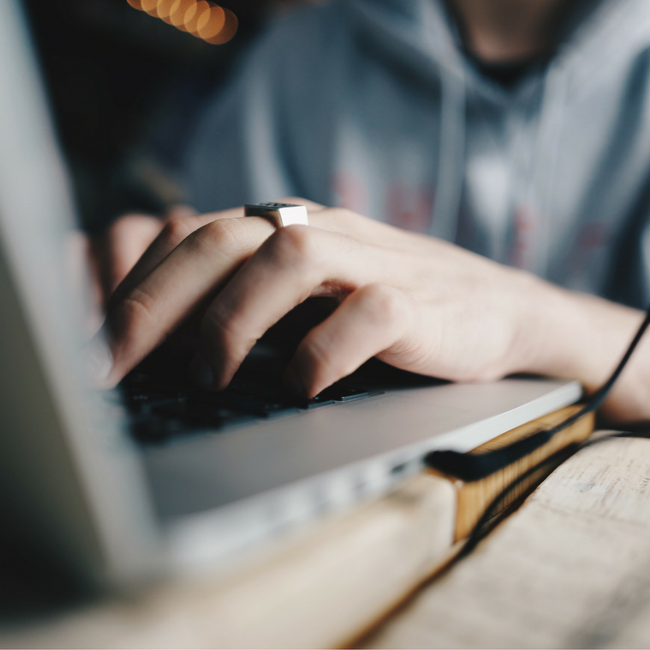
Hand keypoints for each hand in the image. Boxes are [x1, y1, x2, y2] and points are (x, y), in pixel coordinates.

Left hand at [99, 200, 649, 422]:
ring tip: (210, 377)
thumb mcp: (314, 297)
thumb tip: (169, 349)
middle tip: (120, 365)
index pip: (194, 239)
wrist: (496, 310)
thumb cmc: (392, 308)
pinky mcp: (419, 301)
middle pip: (224, 240)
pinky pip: (365, 314)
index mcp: (289, 229)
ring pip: (289, 259)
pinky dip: (323, 351)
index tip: (102, 350)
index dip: (138, 290)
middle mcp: (323, 232)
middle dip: (159, 303)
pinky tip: (302, 388)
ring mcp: (374, 261)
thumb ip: (254, 301)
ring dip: (235, 320)